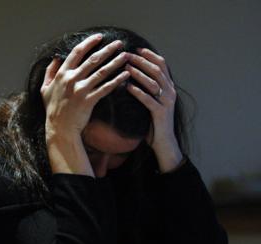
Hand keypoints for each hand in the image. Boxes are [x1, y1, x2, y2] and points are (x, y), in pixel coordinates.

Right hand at [41, 34, 129, 175]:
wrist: (59, 129)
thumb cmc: (52, 110)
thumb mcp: (44, 89)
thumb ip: (49, 73)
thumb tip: (55, 59)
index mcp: (62, 74)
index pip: (77, 52)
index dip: (89, 43)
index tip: (99, 37)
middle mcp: (71, 79)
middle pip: (93, 59)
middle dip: (107, 49)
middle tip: (119, 43)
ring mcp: (81, 90)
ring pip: (102, 72)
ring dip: (115, 62)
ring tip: (126, 56)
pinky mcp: (89, 100)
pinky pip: (106, 88)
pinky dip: (116, 80)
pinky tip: (125, 75)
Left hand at [125, 48, 182, 172]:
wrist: (164, 142)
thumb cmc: (154, 121)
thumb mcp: (152, 101)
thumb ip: (147, 88)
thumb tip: (132, 74)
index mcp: (168, 87)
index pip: (162, 65)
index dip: (150, 55)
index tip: (137, 48)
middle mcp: (170, 92)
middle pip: (157, 70)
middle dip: (141, 61)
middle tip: (127, 54)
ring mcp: (166, 102)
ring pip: (153, 83)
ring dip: (139, 73)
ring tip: (126, 67)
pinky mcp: (161, 113)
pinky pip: (148, 100)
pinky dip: (138, 92)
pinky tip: (128, 87)